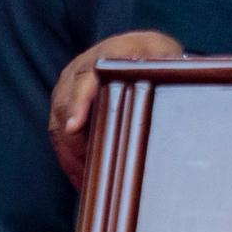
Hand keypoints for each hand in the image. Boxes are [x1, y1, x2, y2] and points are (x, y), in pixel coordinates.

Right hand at [47, 30, 182, 185]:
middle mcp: (79, 68)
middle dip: (75, 142)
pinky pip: (58, 134)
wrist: (136, 48)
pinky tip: (83, 180)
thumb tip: (172, 82)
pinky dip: (69, 158)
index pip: (85, 79)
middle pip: (65, 107)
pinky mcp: (63, 103)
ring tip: (88, 183)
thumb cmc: (153, 56)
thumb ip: (164, 68)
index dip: (79, 103)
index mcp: (105, 55)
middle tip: (94, 171)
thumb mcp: (163, 57)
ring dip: (71, 155)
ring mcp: (67, 86)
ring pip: (58, 125)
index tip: (76, 127)